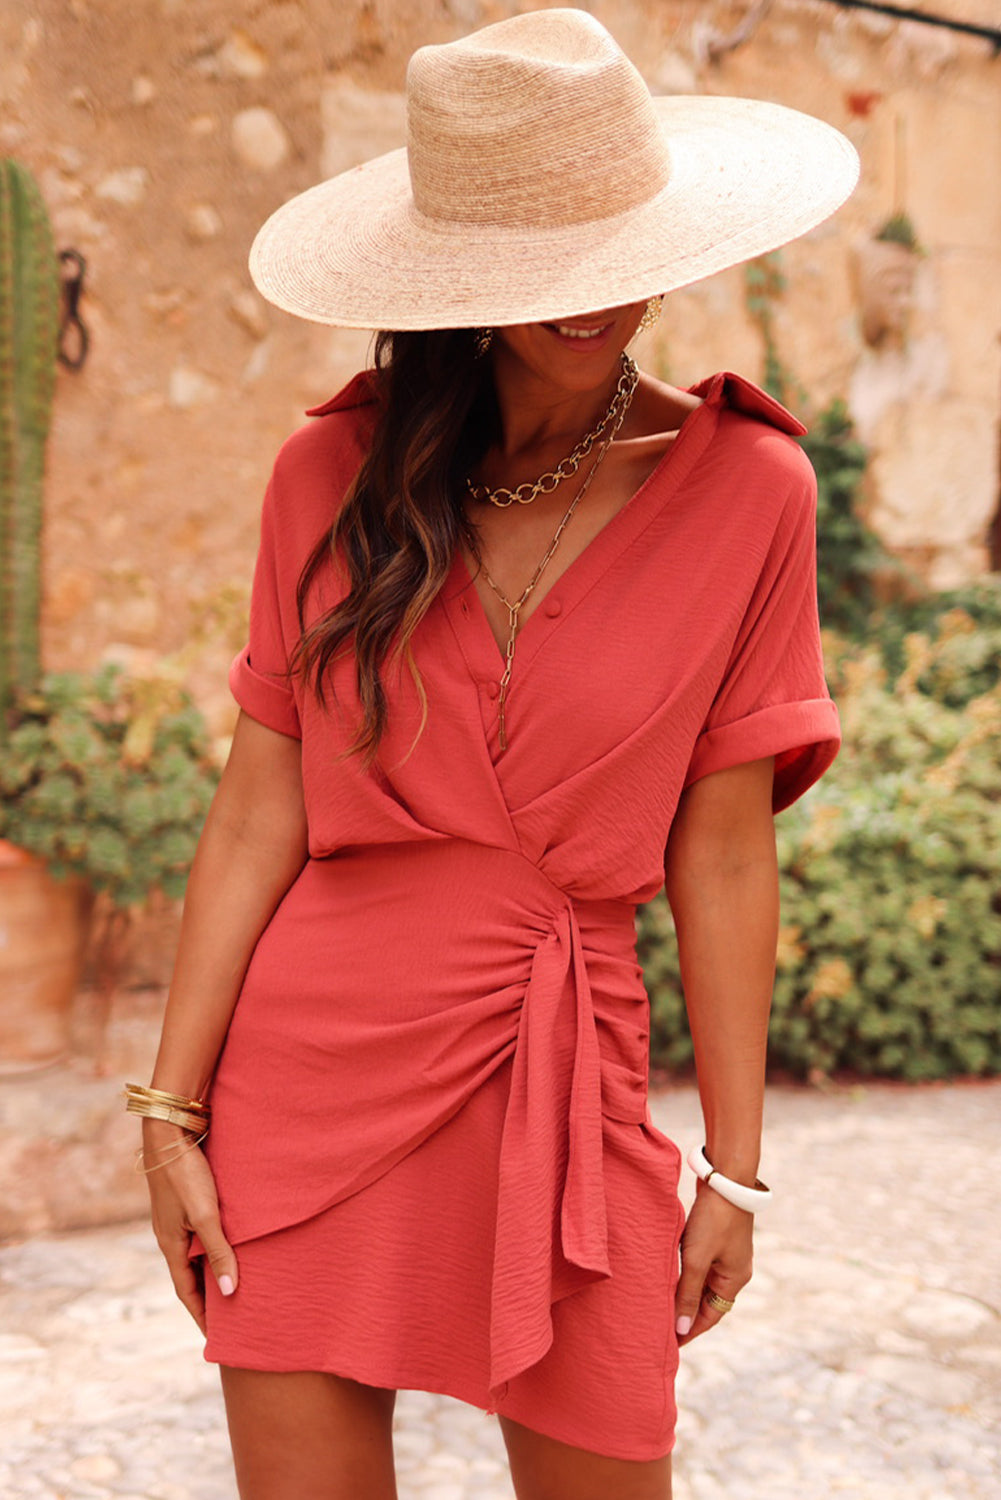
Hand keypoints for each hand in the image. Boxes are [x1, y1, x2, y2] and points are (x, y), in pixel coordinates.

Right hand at [143, 1122, 238, 1334]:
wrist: (169, 1132)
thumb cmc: (187, 1174)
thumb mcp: (205, 1216)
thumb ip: (219, 1252)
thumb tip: (230, 1293)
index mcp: (171, 1246)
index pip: (187, 1293)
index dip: (202, 1316)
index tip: (217, 1338)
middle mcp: (172, 1237)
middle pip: (192, 1277)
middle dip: (209, 1298)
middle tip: (232, 1318)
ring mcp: (177, 1220)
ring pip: (197, 1255)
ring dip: (214, 1271)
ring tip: (237, 1285)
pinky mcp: (186, 1203)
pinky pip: (201, 1235)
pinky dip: (215, 1247)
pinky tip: (232, 1245)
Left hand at [675, 1184, 752, 1344]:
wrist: (725, 1177)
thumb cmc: (713, 1219)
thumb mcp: (697, 1259)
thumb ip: (687, 1294)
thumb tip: (681, 1329)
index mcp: (735, 1279)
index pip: (710, 1316)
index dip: (690, 1331)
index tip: (668, 1344)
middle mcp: (734, 1270)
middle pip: (708, 1302)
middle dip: (686, 1315)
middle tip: (661, 1329)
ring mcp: (727, 1254)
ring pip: (702, 1283)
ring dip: (685, 1294)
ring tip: (661, 1307)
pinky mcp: (717, 1239)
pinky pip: (700, 1266)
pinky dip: (685, 1275)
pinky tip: (669, 1276)